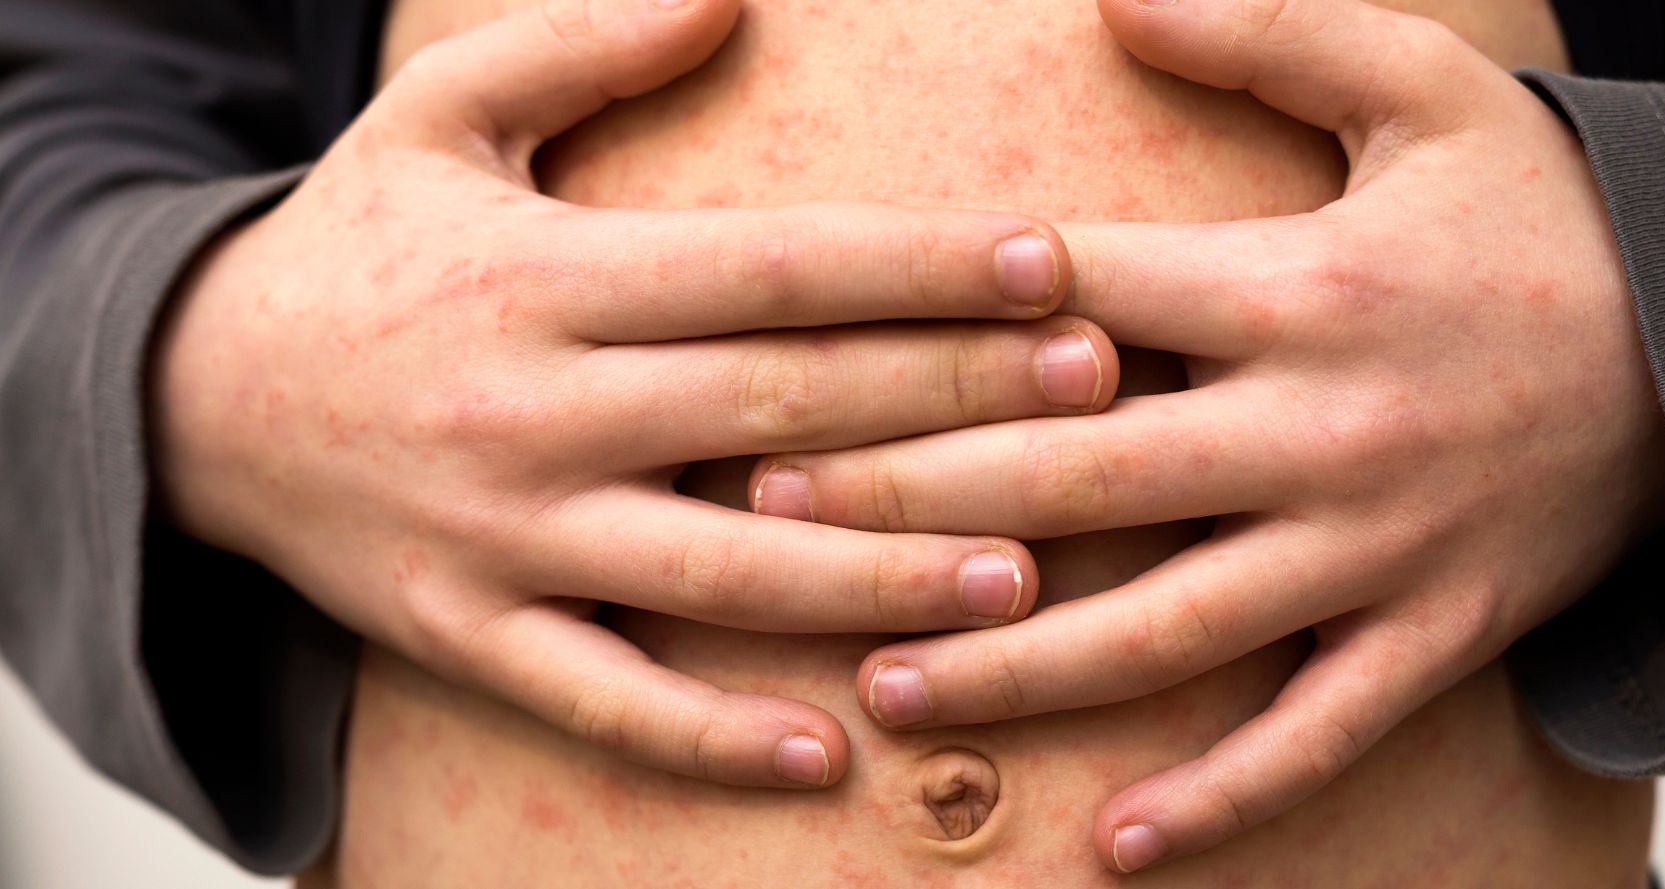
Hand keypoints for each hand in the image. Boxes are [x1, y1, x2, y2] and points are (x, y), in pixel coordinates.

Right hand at [150, 0, 1118, 789]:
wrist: (178, 395)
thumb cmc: (354, 249)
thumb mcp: (436, 116)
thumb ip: (581, 48)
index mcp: (553, 276)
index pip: (773, 268)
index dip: (919, 265)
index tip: (1051, 260)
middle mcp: (540, 408)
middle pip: (782, 409)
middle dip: (952, 401)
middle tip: (1101, 394)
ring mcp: (504, 534)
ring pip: (718, 571)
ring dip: (873, 579)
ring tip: (1020, 578)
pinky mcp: (465, 631)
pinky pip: (600, 700)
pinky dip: (708, 734)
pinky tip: (828, 752)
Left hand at [748, 0, 1664, 866]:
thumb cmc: (1537, 216)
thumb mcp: (1423, 86)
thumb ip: (1267, 33)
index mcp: (1296, 287)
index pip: (1078, 303)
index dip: (931, 318)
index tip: (797, 338)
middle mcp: (1319, 429)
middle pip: (1079, 475)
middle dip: (910, 495)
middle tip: (762, 514)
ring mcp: (1373, 550)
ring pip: (1167, 626)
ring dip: (1018, 665)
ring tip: (884, 683)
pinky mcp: (1431, 634)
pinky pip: (1316, 733)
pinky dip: (1221, 794)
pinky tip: (1114, 843)